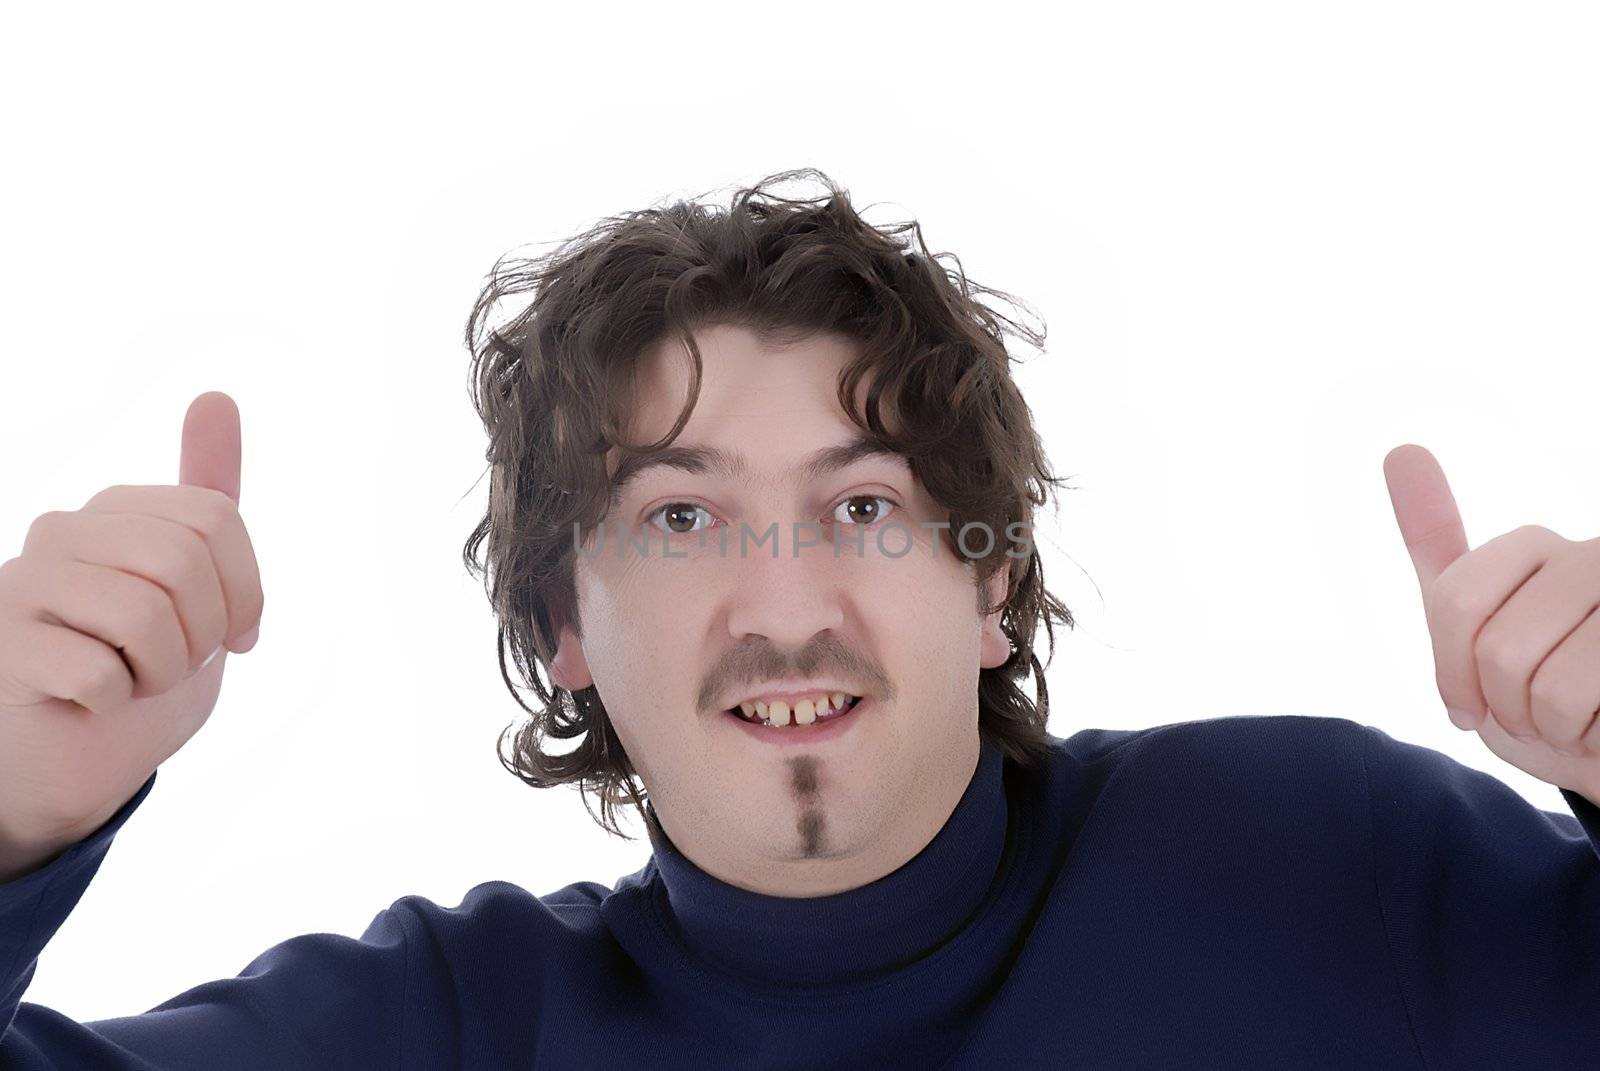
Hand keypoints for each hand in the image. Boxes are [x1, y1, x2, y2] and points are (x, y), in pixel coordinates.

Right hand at [0, 391, 263, 879]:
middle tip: (175, 664)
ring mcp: (20, 583)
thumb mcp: (197, 583)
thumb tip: (215, 395)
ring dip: (160, 672)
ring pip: (144, 616)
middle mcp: (61, 530)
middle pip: (183, 561)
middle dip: (203, 633)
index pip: (216, 518)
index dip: (245, 591)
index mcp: (115, 511)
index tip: (234, 635)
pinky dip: (116, 703)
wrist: (76, 760)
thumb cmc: (139, 670)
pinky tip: (90, 702)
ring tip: (133, 680)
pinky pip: (100, 672)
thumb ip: (208, 496)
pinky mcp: (2, 645)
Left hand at [1383, 443, 1599, 801]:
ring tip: (1574, 718)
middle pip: (1500, 650)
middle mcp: (1593, 556)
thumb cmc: (1537, 694)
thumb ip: (1437, 549)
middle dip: (1508, 709)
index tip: (1468, 699)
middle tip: (1535, 712)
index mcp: (1537, 547)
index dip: (1451, 672)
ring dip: (1553, 729)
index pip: (1454, 601)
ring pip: (1551, 689)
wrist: (1599, 752)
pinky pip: (1589, 708)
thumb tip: (1401, 448)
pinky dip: (1590, 740)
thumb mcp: (1470, 623)